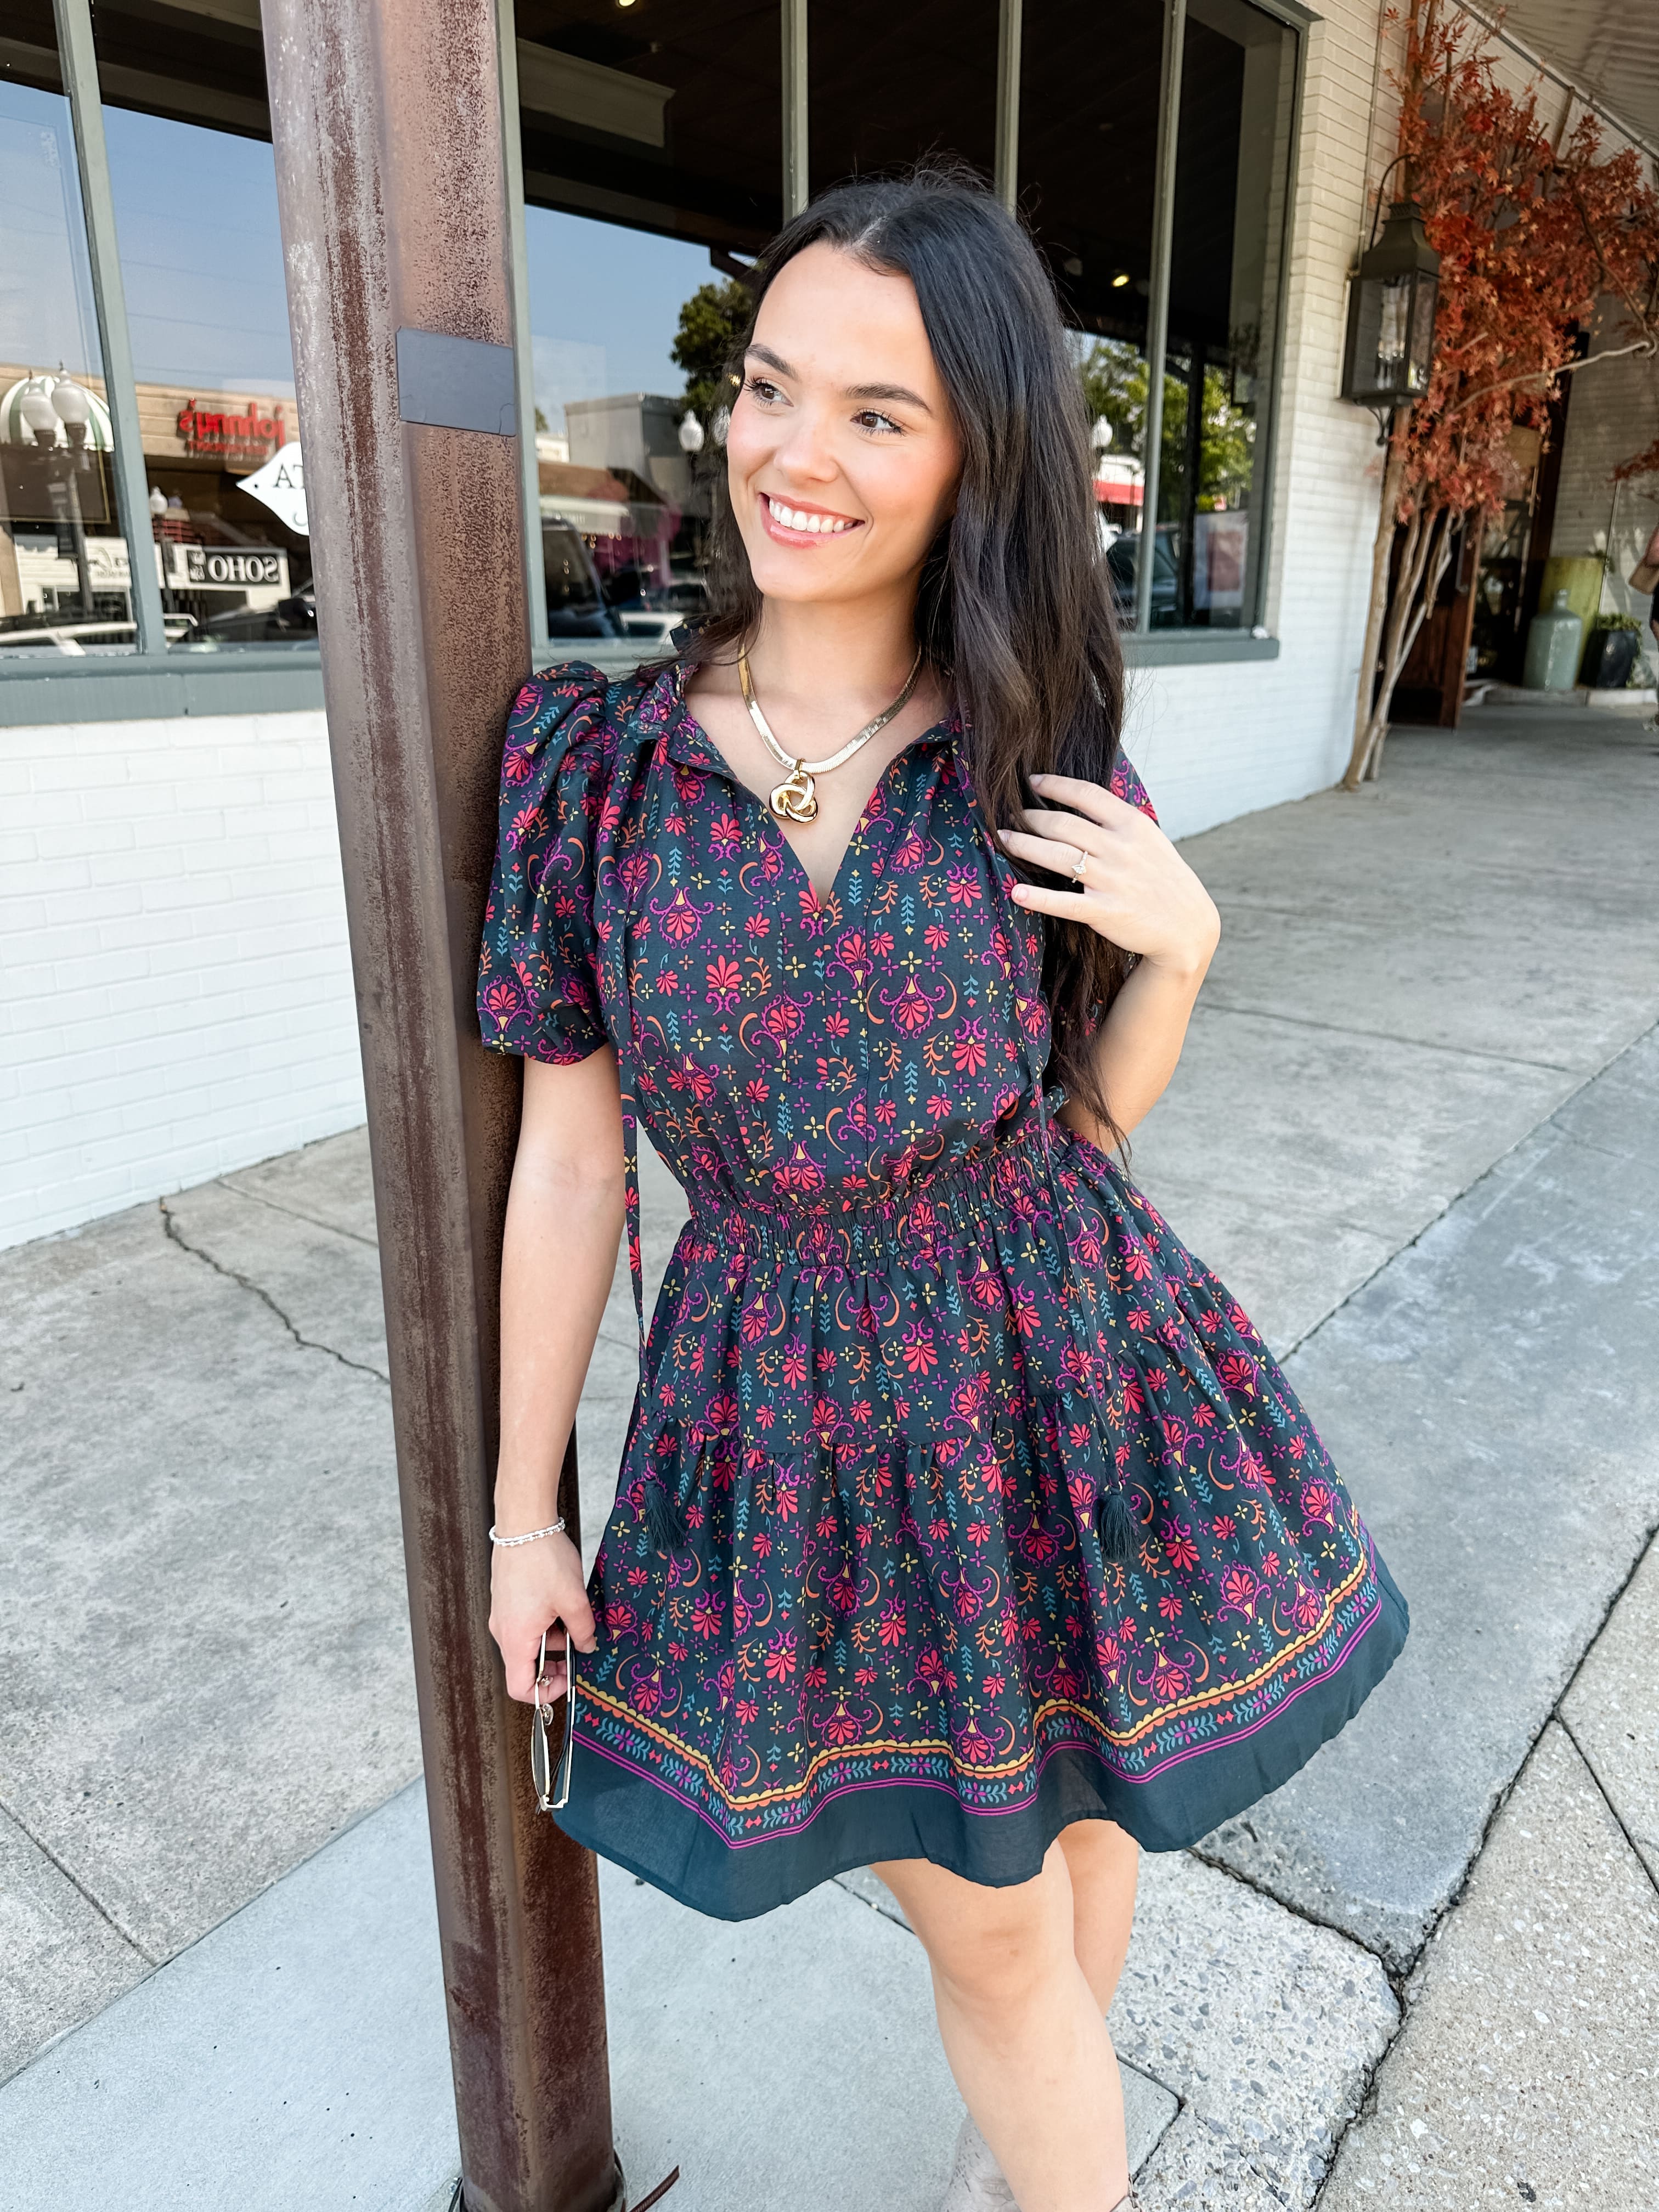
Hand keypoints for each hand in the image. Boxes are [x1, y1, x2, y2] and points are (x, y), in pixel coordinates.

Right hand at [488, 1529, 597, 1703]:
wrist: (524, 1523)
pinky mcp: (506, 1601)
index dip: (545, 1692)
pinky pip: (524, 1625)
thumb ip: (583, 1631)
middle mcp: (503, 1631)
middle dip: (553, 1664)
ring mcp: (502, 1615)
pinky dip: (544, 1624)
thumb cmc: (544, 1560)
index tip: (567, 1678)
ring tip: (573, 1618)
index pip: (519, 1687)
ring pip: (526, 1644)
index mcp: (515, 1638)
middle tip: (577, 1649)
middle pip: (524, 1667)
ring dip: (551, 1640)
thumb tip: (588, 1647)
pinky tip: (562, 1604)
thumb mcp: (574, 1599)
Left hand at [999, 771, 1219, 976]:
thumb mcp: (1150, 839)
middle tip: (1009, 815)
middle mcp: (1120, 849)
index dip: (1054, 785)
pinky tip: (1016, 892)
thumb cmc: (1163, 878)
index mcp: (1132, 825)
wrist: (1187, 926)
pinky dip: (1037, 897)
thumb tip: (1082, 799)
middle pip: (1063, 823)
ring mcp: (1112, 880)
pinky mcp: (1104, 911)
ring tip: (1002, 838)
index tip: (1031, 782)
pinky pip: (1064, 902)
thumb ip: (1118, 820)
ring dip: (1023, 845)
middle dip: (1030, 817)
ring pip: (1057, 856)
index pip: (1086, 794)